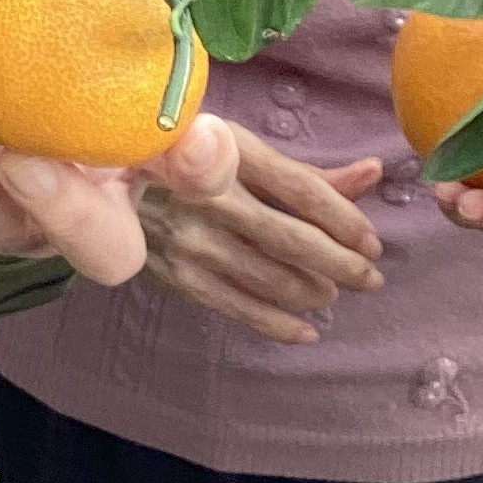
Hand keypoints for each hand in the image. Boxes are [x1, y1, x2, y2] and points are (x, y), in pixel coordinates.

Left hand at [0, 46, 238, 286]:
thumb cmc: (60, 84)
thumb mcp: (99, 62)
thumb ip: (124, 34)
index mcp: (139, 184)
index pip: (196, 183)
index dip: (203, 169)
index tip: (201, 132)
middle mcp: (84, 228)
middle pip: (100, 249)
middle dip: (67, 212)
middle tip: (27, 161)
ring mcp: (11, 233)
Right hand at [137, 127, 383, 342]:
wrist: (108, 186)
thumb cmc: (190, 162)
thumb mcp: (242, 151)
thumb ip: (308, 172)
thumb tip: (374, 172)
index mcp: (230, 155)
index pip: (303, 191)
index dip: (345, 220)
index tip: (371, 242)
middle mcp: (210, 199)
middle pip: (292, 239)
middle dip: (342, 264)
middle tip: (370, 277)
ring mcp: (193, 242)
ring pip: (270, 277)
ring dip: (313, 291)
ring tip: (331, 292)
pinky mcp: (180, 277)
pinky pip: (239, 309)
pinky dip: (279, 325)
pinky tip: (307, 331)